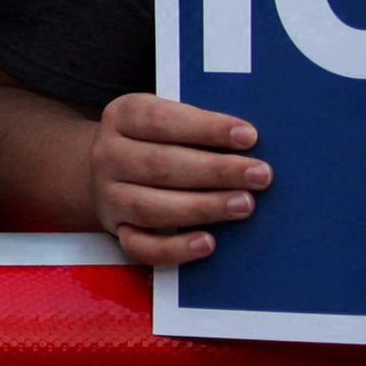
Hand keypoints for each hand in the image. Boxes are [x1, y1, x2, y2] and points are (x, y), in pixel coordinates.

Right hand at [92, 91, 269, 267]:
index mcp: (122, 116)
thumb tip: (248, 140)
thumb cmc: (154, 140)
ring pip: (150, 207)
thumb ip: (198, 126)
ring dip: (202, 207)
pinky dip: (174, 249)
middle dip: (216, 171)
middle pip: (159, 165)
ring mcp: (109, 197)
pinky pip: (140, 247)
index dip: (205, 129)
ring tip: (244, 204)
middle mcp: (108, 156)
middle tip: (260, 175)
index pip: (160, 120)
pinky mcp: (117, 230)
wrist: (105, 169)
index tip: (249, 136)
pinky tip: (208, 243)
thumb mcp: (165, 119)